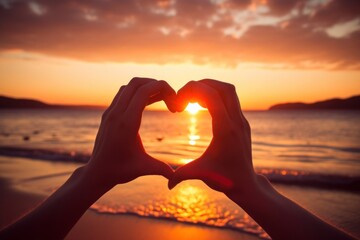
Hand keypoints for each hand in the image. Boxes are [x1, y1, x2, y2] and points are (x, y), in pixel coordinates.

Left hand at [83, 77, 175, 189]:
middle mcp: (117, 113)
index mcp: (127, 123)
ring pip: (129, 86)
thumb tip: (176, 175)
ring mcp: (110, 112)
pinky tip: (149, 102)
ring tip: (162, 98)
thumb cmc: (120, 170)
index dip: (163, 88)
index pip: (144, 91)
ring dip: (146, 87)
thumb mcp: (145, 168)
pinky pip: (123, 94)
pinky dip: (137, 92)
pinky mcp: (108, 114)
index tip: (175, 98)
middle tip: (170, 97)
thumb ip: (162, 169)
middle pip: (136, 83)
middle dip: (156, 84)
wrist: (97, 172)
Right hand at [169, 79, 257, 195]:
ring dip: (210, 88)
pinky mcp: (242, 123)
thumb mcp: (200, 174)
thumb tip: (167, 184)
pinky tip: (203, 105)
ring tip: (192, 98)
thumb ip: (181, 176)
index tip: (178, 100)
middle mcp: (236, 121)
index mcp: (225, 130)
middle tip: (184, 95)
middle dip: (201, 85)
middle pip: (223, 88)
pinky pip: (231, 100)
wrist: (246, 184)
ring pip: (229, 91)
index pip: (212, 95)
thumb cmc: (224, 179)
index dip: (192, 90)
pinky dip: (216, 96)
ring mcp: (241, 121)